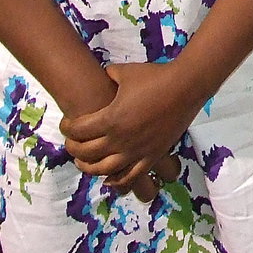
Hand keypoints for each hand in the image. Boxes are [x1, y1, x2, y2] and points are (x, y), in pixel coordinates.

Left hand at [60, 61, 201, 194]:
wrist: (186, 86)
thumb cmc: (155, 77)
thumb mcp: (125, 72)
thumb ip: (108, 76)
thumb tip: (102, 77)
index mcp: (110, 119)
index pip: (77, 130)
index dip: (67, 128)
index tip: (66, 124)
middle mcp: (119, 139)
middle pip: (86, 151)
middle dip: (73, 147)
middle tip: (72, 141)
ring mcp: (136, 150)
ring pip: (103, 169)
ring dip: (89, 167)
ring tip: (84, 161)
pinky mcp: (151, 155)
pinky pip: (130, 176)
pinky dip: (116, 181)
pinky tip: (109, 179)